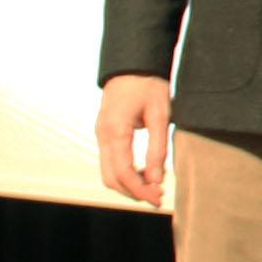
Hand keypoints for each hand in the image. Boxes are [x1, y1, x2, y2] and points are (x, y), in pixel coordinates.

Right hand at [97, 73, 172, 204]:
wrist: (132, 62)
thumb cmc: (149, 85)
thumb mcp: (160, 114)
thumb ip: (157, 149)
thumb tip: (155, 181)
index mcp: (115, 131)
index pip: (124, 173)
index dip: (141, 191)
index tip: (160, 198)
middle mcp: (102, 135)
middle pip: (111, 178)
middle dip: (134, 193)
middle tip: (159, 197)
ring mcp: (100, 134)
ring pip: (108, 172)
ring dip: (128, 185)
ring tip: (153, 187)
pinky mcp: (104, 133)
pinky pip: (109, 161)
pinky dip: (124, 173)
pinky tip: (144, 172)